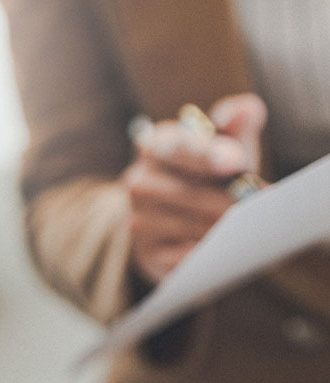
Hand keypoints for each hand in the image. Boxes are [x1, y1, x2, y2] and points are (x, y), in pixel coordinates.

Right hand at [123, 93, 266, 284]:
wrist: (176, 217)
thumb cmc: (207, 173)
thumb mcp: (225, 142)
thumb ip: (238, 120)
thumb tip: (242, 111)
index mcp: (155, 144)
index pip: (180, 147)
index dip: (208, 154)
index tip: (234, 161)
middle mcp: (137, 181)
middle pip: (191, 192)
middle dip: (231, 199)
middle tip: (261, 203)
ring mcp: (137, 219)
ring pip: (191, 225)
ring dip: (225, 228)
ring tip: (248, 225)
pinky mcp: (145, 253)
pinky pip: (185, 256)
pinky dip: (209, 253)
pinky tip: (225, 248)